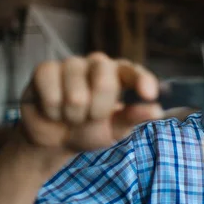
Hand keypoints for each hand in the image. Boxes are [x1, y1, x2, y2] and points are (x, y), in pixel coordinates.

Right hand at [20, 52, 162, 154]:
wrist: (55, 139)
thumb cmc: (91, 130)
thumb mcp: (115, 129)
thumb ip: (133, 117)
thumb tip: (157, 110)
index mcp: (120, 75)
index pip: (134, 72)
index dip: (143, 80)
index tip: (150, 94)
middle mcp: (98, 64)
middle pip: (105, 83)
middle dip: (98, 111)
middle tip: (91, 118)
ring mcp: (72, 64)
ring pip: (76, 94)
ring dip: (73, 115)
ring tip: (71, 116)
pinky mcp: (46, 69)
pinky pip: (51, 91)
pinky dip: (52, 109)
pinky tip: (53, 110)